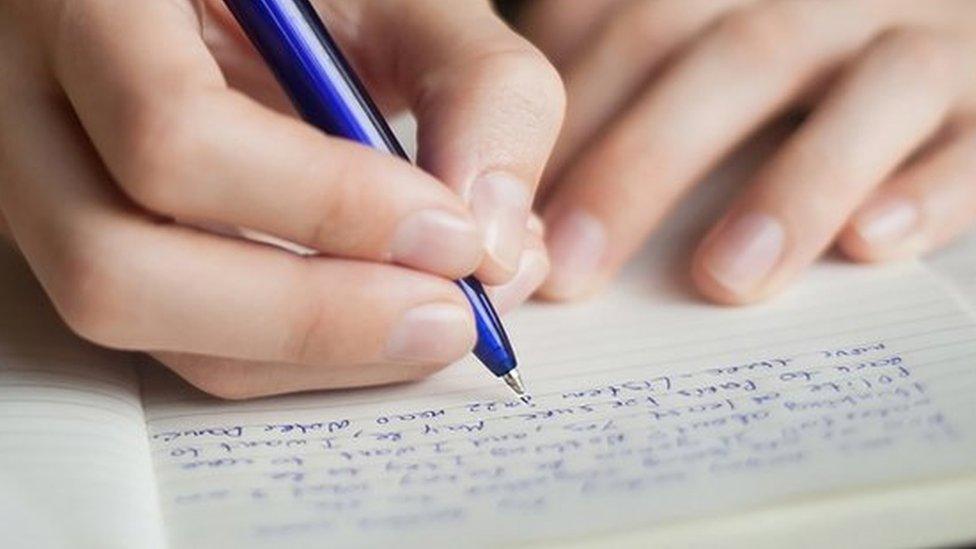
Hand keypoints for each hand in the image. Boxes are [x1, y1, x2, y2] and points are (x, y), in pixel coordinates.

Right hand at [0, 0, 561, 396]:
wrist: (237, 2)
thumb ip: (478, 89)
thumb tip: (499, 249)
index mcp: (94, 1)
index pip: (170, 132)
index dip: (325, 205)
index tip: (455, 235)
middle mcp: (30, 102)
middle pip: (116, 266)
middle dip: (309, 316)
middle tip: (452, 318)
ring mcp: (37, 184)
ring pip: (135, 323)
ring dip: (303, 352)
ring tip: (435, 324)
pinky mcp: (84, 240)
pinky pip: (167, 332)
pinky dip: (286, 352)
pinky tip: (379, 318)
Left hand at [520, 0, 975, 302]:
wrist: (926, 38)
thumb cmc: (782, 71)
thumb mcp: (697, 55)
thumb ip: (623, 92)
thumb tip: (519, 195)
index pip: (632, 25)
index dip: (567, 119)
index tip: (511, 215)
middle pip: (727, 55)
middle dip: (642, 163)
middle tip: (573, 267)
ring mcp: (916, 37)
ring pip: (868, 86)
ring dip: (793, 187)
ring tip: (722, 280)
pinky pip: (974, 137)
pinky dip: (930, 190)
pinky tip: (873, 246)